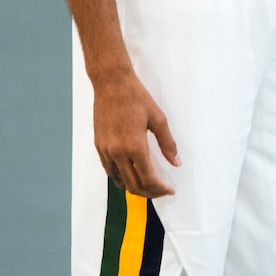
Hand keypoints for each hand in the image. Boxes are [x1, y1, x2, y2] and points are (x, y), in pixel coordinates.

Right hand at [93, 69, 180, 197]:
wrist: (110, 83)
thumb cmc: (136, 97)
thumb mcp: (157, 117)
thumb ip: (167, 143)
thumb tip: (176, 163)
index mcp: (134, 146)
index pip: (148, 179)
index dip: (161, 189)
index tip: (170, 190)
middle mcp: (117, 153)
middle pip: (133, 185)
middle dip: (149, 192)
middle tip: (161, 190)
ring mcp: (105, 150)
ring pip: (119, 181)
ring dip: (134, 188)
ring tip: (147, 185)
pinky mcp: (99, 146)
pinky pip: (109, 170)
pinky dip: (121, 177)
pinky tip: (131, 172)